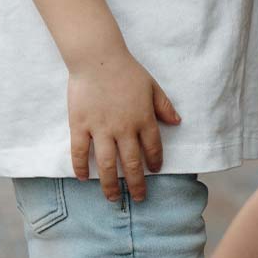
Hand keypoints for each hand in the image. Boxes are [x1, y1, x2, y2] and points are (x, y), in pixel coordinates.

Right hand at [67, 45, 180, 202]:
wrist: (98, 58)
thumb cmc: (127, 70)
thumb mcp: (152, 86)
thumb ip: (164, 106)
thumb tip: (177, 122)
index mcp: (143, 118)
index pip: (152, 147)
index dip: (155, 161)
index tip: (154, 171)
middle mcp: (124, 128)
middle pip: (132, 163)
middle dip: (137, 184)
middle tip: (138, 198)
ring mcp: (101, 129)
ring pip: (107, 164)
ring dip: (110, 185)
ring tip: (112, 198)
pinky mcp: (80, 126)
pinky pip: (80, 152)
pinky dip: (80, 167)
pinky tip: (83, 179)